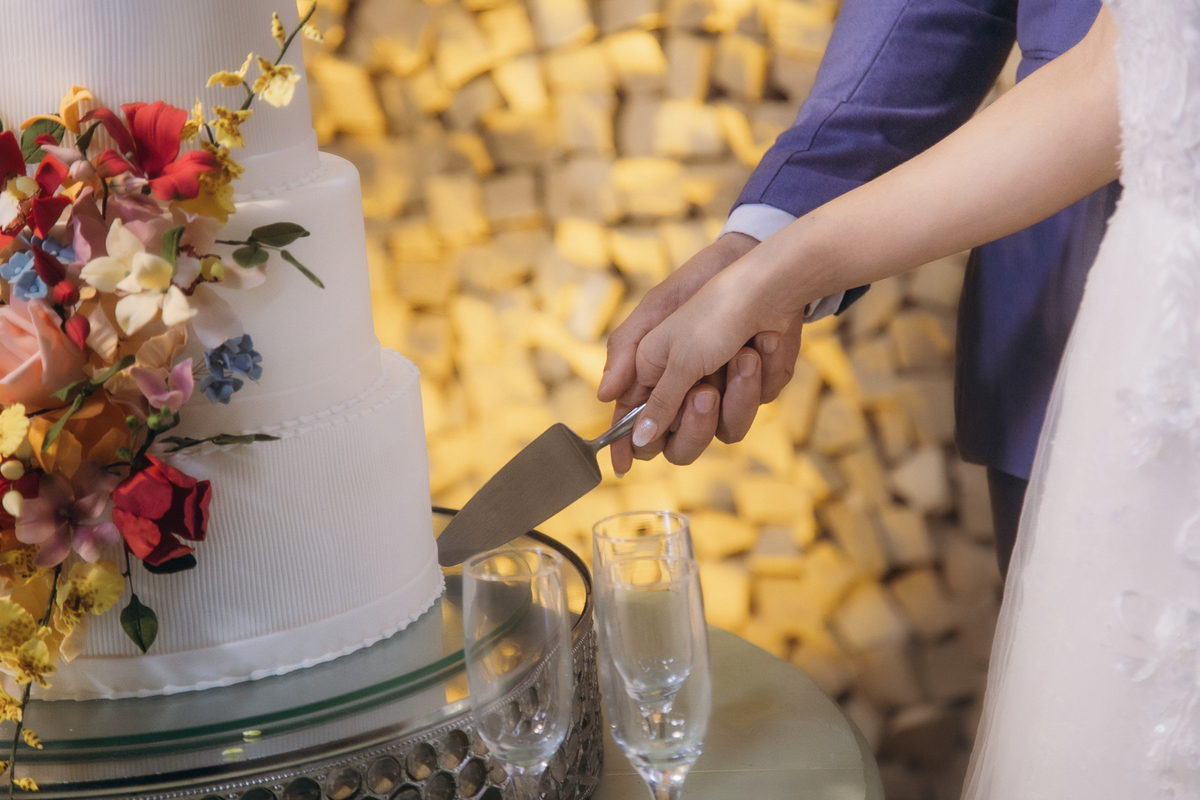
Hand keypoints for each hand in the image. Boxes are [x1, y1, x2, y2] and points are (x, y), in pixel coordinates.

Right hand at [599, 233, 802, 472]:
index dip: (628, 446)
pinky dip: (761, 375)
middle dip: (695, 424)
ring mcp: (723, 393)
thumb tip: (607, 402)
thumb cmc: (704, 300)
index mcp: (655, 377)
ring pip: (726, 430)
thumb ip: (637, 374)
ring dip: (738, 393)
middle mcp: (687, 392)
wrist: (764, 280)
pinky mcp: (755, 387)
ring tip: (744, 355)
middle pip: (682, 445)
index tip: (625, 467)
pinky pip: (756, 405)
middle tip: (704, 392)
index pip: (635, 424)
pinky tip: (762, 345)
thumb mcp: (661, 333)